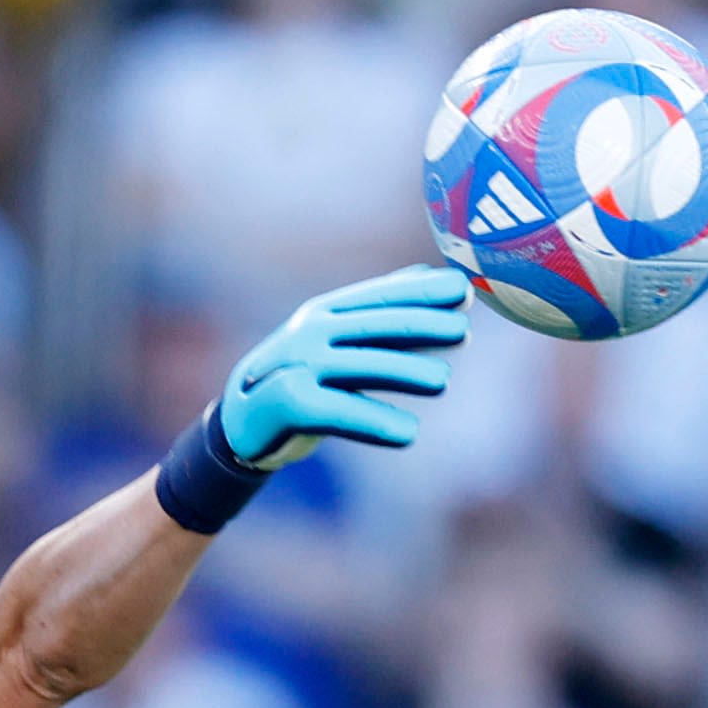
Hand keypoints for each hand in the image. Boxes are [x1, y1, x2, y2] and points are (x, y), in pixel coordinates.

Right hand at [219, 265, 470, 467]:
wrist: (243, 419)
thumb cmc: (302, 374)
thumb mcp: (337, 337)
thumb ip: (382, 310)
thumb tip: (431, 275)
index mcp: (327, 311)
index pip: (380, 298)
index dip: (421, 293)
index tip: (463, 290)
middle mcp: (313, 333)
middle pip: (373, 328)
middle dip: (420, 326)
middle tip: (463, 330)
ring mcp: (299, 366)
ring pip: (360, 367)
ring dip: (403, 371)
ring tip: (442, 382)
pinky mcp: (290, 405)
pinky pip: (339, 413)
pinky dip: (374, 422)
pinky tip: (409, 433)